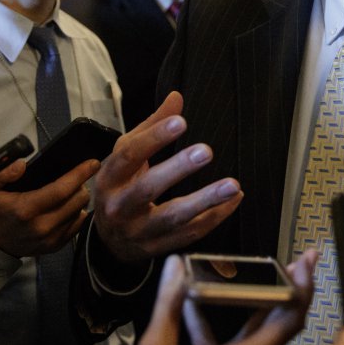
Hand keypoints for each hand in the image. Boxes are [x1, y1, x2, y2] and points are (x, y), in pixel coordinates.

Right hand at [0, 156, 96, 255]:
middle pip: (77, 200)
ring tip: (69, 192)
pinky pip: (78, 225)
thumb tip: (21, 164)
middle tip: (75, 178)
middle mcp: (40, 226)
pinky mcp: (56, 246)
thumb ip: (2, 174)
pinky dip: (77, 213)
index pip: (61, 190)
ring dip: (79, 198)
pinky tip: (67, 207)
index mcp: (25, 210)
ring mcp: (49, 239)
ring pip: (81, 211)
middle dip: (81, 184)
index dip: (80, 174)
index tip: (93, 163)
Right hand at [93, 91, 242, 262]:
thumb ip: (151, 126)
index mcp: (110, 177)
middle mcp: (120, 206)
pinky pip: (190, 233)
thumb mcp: (126, 155)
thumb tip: (177, 97)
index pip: (130, 155)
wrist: (109, 240)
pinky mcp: (158, 247)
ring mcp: (138, 231)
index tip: (180, 121)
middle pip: (148, 188)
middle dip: (178, 169)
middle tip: (206, 151)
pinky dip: (215, 217)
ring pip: (173, 217)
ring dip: (206, 201)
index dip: (154, 138)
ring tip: (233, 185)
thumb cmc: (121, 186)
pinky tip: (234, 200)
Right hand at [133, 250, 316, 344]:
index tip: (306, 263)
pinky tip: (190, 306)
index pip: (289, 322)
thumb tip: (174, 264)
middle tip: (298, 260)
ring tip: (255, 270)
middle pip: (281, 324)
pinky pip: (230, 344)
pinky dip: (217, 323)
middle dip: (290, 290)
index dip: (302, 290)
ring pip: (257, 332)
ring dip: (257, 303)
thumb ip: (168, 306)